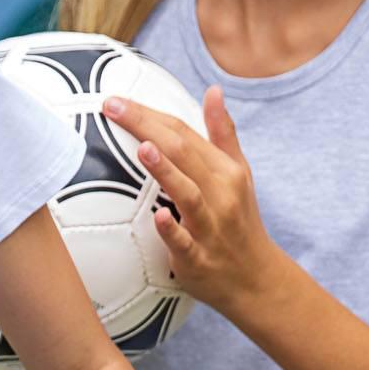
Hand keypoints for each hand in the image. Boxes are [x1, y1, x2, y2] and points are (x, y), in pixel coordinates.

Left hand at [102, 87, 281, 316]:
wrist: (256, 279)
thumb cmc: (239, 221)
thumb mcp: (238, 173)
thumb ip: (223, 133)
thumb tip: (213, 90)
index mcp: (224, 170)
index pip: (184, 133)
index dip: (150, 114)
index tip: (117, 100)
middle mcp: (219, 194)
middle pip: (182, 153)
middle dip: (146, 127)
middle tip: (113, 107)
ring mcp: (209, 227)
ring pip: (187, 194)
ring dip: (165, 171)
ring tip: (142, 148)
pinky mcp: (198, 259)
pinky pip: (183, 243)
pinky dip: (171, 230)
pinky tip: (157, 217)